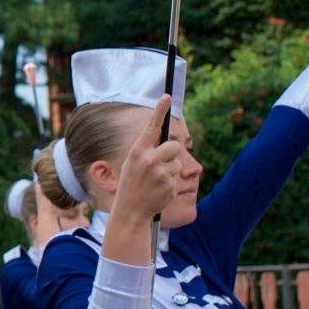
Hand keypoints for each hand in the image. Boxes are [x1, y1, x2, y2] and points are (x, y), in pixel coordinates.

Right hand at [109, 97, 184, 220]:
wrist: (130, 211)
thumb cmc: (131, 185)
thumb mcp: (132, 165)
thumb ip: (146, 152)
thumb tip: (164, 141)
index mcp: (137, 152)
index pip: (151, 127)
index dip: (159, 111)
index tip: (167, 96)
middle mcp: (148, 160)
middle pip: (175, 147)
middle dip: (172, 155)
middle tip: (161, 166)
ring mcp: (159, 173)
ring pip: (178, 164)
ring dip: (171, 172)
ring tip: (156, 182)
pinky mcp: (169, 185)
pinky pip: (178, 179)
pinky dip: (170, 185)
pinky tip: (159, 192)